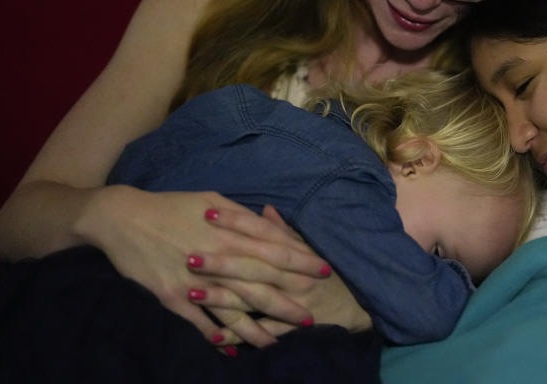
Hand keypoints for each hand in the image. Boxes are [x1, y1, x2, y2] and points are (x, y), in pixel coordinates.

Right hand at [85, 186, 327, 346]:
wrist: (123, 218)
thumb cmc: (172, 206)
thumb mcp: (213, 200)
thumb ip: (243, 217)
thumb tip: (269, 224)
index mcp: (230, 232)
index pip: (275, 249)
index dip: (301, 262)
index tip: (323, 271)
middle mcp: (218, 258)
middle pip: (261, 284)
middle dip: (288, 302)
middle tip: (310, 317)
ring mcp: (196, 281)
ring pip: (233, 310)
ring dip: (256, 329)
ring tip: (277, 342)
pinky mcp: (172, 297)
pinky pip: (199, 322)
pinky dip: (216, 337)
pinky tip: (231, 350)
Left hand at [189, 205, 370, 343]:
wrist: (357, 306)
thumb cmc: (328, 274)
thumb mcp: (310, 248)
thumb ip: (285, 232)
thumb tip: (265, 209)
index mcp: (296, 253)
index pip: (264, 234)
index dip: (238, 223)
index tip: (210, 213)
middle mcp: (294, 276)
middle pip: (255, 266)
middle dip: (222, 260)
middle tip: (190, 254)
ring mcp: (292, 302)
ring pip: (255, 299)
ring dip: (223, 298)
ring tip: (191, 291)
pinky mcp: (291, 327)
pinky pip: (262, 332)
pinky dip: (240, 335)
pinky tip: (213, 336)